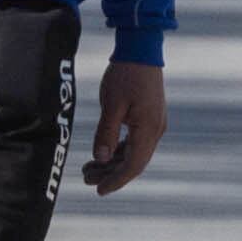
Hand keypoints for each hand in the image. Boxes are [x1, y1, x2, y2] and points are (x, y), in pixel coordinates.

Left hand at [84, 58, 168, 192]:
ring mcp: (154, 124)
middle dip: (110, 174)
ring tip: (89, 168)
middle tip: (86, 178)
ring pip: (134, 154)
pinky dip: (119, 151)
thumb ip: (106, 133)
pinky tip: (103, 154)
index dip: (115, 181)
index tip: (99, 190)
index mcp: (148, 129)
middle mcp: (155, 130)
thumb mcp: (111, 105)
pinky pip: (135, 142)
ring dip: (113, 163)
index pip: (133, 166)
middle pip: (134, 163)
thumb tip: (100, 158)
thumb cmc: (125, 75)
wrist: (141, 50)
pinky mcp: (149, 118)